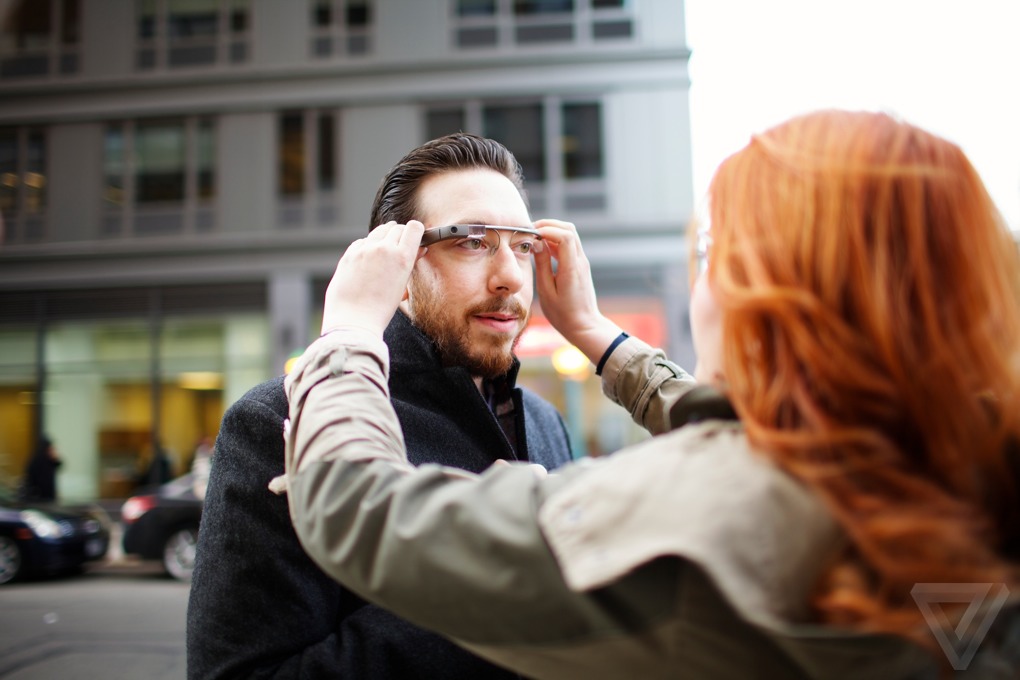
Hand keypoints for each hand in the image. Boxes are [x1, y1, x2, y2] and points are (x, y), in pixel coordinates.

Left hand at [321, 221, 425, 336]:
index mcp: (402, 258)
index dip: (415, 231)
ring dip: (384, 237)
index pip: (414, 228)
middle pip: (396, 228)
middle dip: (400, 235)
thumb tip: (419, 250)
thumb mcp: (402, 286)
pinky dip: (367, 246)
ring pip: (379, 231)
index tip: (414, 236)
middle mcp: (383, 249)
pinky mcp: (349, 254)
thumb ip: (410, 263)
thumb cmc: (380, 309)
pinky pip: (362, 241)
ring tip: (384, 251)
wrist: (354, 320)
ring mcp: (364, 250)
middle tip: (399, 246)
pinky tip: (368, 259)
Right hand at [533, 219, 623, 361]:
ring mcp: (582, 263)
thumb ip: (542, 266)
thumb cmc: (563, 314)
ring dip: (552, 231)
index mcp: (572, 268)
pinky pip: (569, 245)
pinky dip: (555, 241)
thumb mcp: (546, 292)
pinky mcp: (580, 266)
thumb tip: (537, 243)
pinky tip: (542, 248)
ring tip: (533, 238)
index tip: (530, 234)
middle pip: (569, 229)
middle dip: (549, 225)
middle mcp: (580, 262)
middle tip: (530, 231)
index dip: (547, 229)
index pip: (564, 236)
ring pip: (570, 234)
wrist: (584, 326)